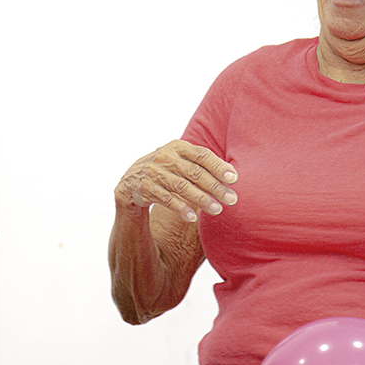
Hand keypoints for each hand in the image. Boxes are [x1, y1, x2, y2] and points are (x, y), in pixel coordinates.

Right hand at [115, 140, 237, 222]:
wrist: (130, 182)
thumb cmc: (165, 171)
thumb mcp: (179, 161)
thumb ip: (200, 165)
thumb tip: (232, 176)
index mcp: (177, 146)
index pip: (202, 155)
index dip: (218, 166)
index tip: (234, 179)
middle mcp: (165, 156)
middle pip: (195, 172)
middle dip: (215, 187)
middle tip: (232, 199)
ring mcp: (153, 172)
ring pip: (182, 186)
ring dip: (201, 199)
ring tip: (217, 210)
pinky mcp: (144, 188)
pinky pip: (165, 199)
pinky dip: (180, 208)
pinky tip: (192, 218)